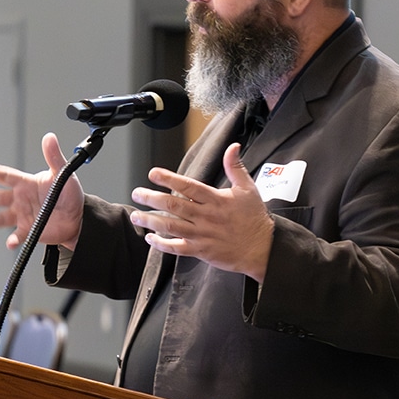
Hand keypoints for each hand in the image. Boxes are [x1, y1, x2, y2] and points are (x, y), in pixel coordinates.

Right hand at [0, 132, 84, 250]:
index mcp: (26, 184)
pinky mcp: (29, 230)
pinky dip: (13, 239)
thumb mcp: (62, 173)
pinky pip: (18, 235)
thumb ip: (54, 156)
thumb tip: (50, 137)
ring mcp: (22, 215)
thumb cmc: (69, 194)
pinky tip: (10, 241)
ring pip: (3, 217)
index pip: (7, 176)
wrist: (78, 217)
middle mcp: (20, 199)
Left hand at [129, 143, 273, 281]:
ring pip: (171, 226)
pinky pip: (177, 248)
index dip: (169, 179)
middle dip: (152, 198)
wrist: (263, 249)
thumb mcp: (248, 189)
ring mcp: (202, 234)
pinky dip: (162, 244)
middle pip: (174, 206)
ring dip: (151, 221)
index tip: (153, 173)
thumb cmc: (255, 219)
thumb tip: (233, 147)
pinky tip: (150, 238)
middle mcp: (206, 216)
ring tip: (136, 215)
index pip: (188, 186)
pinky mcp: (201, 250)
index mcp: (216, 199)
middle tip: (137, 193)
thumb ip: (235, 167)